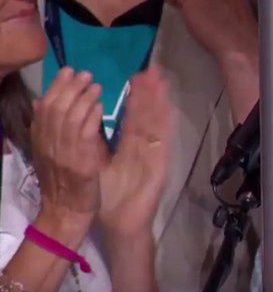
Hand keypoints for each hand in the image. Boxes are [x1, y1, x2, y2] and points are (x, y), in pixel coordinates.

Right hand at [31, 68, 106, 228]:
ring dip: (84, 98)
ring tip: (97, 86)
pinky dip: (92, 118)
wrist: (66, 212)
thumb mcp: (46, 153)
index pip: (44, 107)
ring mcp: (63, 154)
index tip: (69, 71)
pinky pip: (85, 135)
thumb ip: (44, 129)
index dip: (56, 86)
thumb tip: (38, 103)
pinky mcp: (81, 163)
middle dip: (72, 87)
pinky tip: (100, 107)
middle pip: (56, 108)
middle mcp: (48, 145)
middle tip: (87, 74)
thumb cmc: (61, 181)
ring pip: (71, 118)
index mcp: (39, 141)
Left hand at [98, 67, 175, 236]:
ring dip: (159, 101)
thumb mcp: (95, 165)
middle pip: (148, 114)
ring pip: (157, 122)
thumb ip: (94, 142)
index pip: (132, 116)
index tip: (136, 76)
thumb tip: (85, 116)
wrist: (122, 223)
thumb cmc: (109, 198)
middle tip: (153, 69)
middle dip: (150, 92)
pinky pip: (163, 140)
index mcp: (128, 147)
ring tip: (160, 79)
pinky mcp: (160, 163)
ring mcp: (153, 154)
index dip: (135, 97)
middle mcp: (143, 147)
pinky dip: (166, 123)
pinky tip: (168, 106)